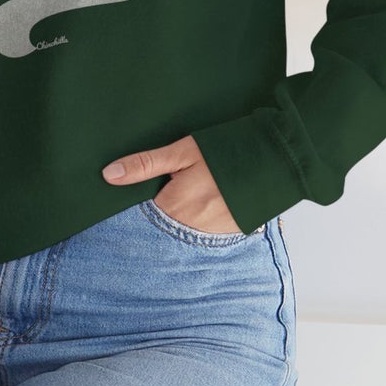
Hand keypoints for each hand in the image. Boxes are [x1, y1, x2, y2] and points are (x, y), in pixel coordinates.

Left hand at [101, 134, 243, 232]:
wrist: (276, 158)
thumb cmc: (226, 151)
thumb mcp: (183, 152)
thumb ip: (145, 165)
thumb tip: (109, 175)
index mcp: (175, 207)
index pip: (141, 219)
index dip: (133, 209)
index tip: (128, 202)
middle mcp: (191, 228)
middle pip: (161, 228)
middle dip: (155, 217)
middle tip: (165, 193)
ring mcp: (212, 235)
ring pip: (182, 233)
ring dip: (177, 220)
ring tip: (186, 198)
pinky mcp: (230, 234)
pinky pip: (203, 235)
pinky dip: (197, 223)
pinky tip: (203, 206)